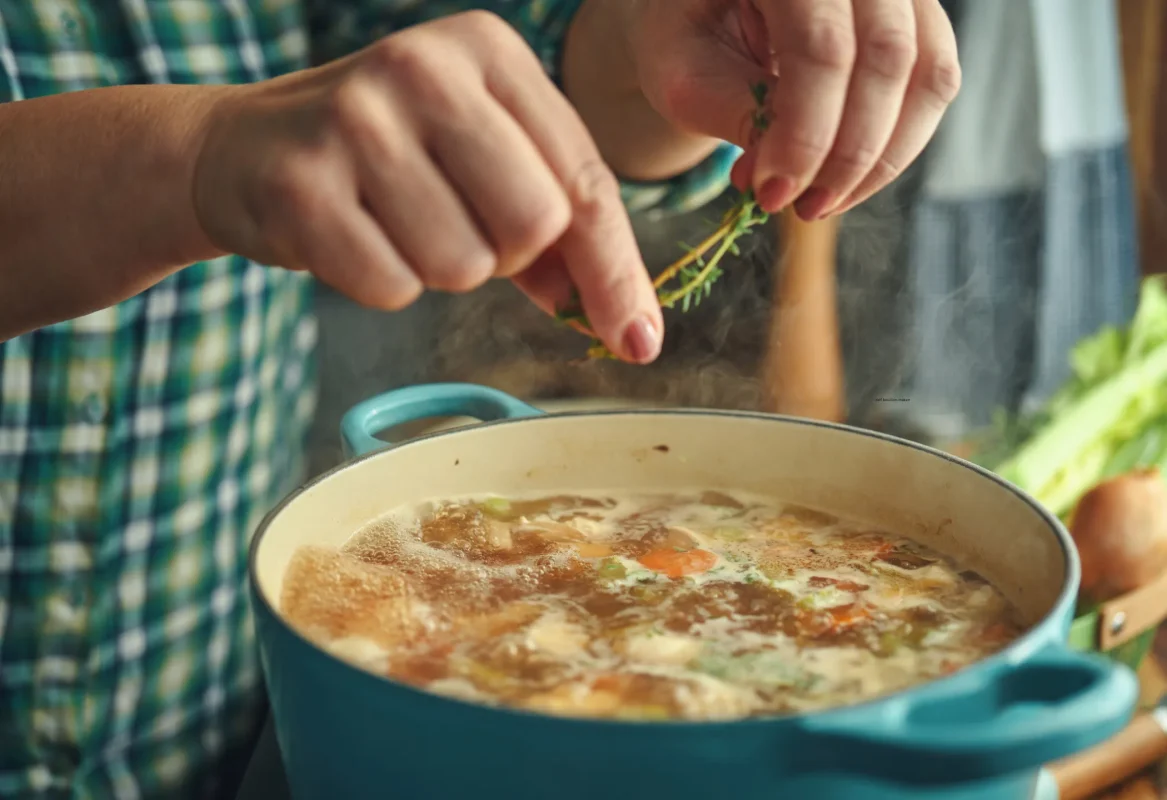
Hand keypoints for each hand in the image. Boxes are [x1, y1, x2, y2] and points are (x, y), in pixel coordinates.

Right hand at [192, 12, 663, 362]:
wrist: (242, 148)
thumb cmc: (388, 161)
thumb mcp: (480, 163)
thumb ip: (560, 233)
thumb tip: (627, 324)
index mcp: (487, 49)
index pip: (584, 179)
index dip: (615, 270)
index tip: (636, 339)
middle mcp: (424, 66)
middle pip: (534, 225)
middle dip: (506, 257)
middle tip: (456, 228)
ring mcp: (356, 118)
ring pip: (464, 266)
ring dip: (439, 271)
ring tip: (394, 222)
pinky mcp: (301, 181)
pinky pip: (393, 286)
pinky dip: (383, 283)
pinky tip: (351, 236)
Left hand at [628, 0, 961, 218]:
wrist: (713, 7)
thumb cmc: (691, 32)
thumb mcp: (685, 72)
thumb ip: (736, 114)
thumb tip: (786, 180)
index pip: (820, 47)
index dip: (804, 134)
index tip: (772, 193)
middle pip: (885, 59)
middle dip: (846, 155)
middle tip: (801, 208)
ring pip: (927, 74)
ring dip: (880, 159)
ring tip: (820, 202)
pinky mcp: (921, 15)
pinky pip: (935, 84)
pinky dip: (896, 144)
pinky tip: (843, 178)